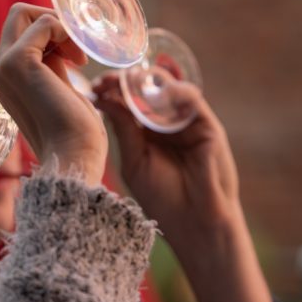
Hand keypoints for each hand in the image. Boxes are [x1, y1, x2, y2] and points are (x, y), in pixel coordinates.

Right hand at [0, 3, 106, 184]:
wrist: (72, 153)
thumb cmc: (73, 128)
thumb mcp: (57, 86)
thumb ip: (51, 63)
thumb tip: (59, 40)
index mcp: (6, 76)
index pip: (18, 28)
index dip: (49, 31)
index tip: (72, 55)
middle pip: (17, 14)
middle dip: (52, 20)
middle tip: (75, 48)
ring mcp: (4, 65)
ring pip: (25, 12)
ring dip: (60, 26)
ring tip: (78, 57)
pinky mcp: (19, 63)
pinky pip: (43, 23)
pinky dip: (65, 32)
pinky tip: (78, 61)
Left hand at [92, 73, 239, 241]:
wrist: (193, 222)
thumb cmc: (162, 197)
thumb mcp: (134, 161)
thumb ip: (124, 129)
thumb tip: (104, 99)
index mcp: (145, 133)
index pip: (128, 103)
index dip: (112, 92)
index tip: (94, 88)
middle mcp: (166, 124)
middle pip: (147, 92)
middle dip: (126, 82)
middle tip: (106, 80)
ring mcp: (187, 123)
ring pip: (168, 91)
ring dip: (147, 82)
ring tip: (127, 81)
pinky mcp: (207, 126)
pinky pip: (192, 101)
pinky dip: (175, 92)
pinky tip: (156, 93)